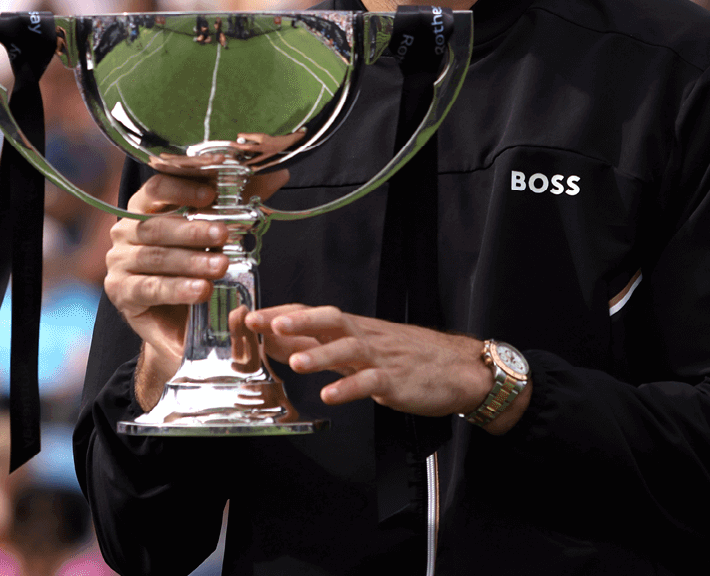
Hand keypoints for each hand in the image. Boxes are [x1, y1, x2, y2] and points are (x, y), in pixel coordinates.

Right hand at [104, 166, 287, 410]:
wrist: (179, 322)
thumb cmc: (194, 268)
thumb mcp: (217, 234)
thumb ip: (240, 204)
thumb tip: (278, 175)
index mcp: (144, 209)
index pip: (156, 188)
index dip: (181, 188)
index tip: (211, 193)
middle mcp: (125, 232)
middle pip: (157, 226)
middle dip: (193, 230)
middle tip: (224, 236)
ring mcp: (119, 263)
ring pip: (155, 257)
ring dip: (190, 261)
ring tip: (220, 267)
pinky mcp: (122, 292)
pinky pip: (149, 288)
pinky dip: (177, 289)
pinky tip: (201, 291)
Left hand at [249, 305, 528, 432]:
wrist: (458, 367)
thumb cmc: (408, 356)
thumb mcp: (364, 345)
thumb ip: (327, 346)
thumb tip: (286, 345)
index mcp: (354, 327)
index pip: (313, 313)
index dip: (282, 312)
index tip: (251, 314)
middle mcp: (364, 337)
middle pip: (327, 320)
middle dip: (294, 320)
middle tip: (264, 323)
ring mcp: (380, 358)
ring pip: (346, 349)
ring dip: (319, 355)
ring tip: (295, 362)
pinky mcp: (395, 381)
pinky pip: (370, 382)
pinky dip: (349, 388)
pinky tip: (330, 396)